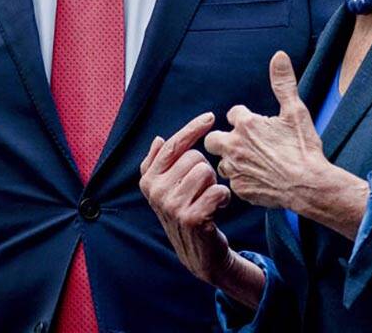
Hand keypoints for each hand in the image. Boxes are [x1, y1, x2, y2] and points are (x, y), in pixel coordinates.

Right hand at [139, 112, 233, 284]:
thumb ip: (159, 163)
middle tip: (202, 189)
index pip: (171, 145)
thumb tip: (156, 139)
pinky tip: (217, 209)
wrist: (198, 254)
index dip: (192, 128)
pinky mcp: (192, 218)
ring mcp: (172, 206)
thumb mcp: (166, 189)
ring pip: (206, 172)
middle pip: (194, 157)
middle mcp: (155, 191)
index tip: (210, 117)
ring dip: (214, 184)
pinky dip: (224, 198)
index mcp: (147, 180)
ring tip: (208, 199)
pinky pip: (218, 191)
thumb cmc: (186, 213)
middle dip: (205, 169)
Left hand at [204, 51, 368, 238]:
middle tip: (243, 143)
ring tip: (253, 163)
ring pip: (222, 162)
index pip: (233, 114)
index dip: (245, 118)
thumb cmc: (304, 148)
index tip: (256, 125)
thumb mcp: (295, 112)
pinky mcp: (240, 189)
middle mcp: (234, 146)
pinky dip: (242, 180)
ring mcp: (235, 169)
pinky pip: (233, 183)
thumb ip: (283, 83)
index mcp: (246, 125)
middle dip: (223, 139)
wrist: (310, 185)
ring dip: (233, 161)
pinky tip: (258, 180)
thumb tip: (279, 56)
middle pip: (213, 139)